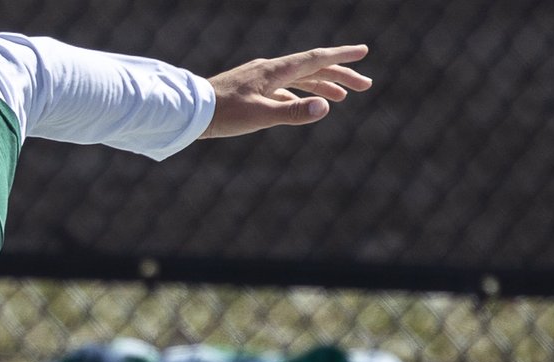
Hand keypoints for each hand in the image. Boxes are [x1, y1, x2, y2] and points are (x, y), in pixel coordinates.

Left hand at [200, 45, 371, 138]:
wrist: (188, 112)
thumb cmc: (223, 114)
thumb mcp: (260, 116)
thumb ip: (293, 112)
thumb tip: (326, 107)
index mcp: (276, 71)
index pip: (316, 59)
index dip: (342, 57)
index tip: (363, 52)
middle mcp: (270, 70)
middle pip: (312, 69)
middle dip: (339, 76)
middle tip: (364, 85)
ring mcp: (259, 79)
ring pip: (298, 79)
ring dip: (321, 86)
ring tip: (341, 98)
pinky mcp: (249, 90)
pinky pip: (282, 89)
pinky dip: (298, 95)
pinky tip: (304, 105)